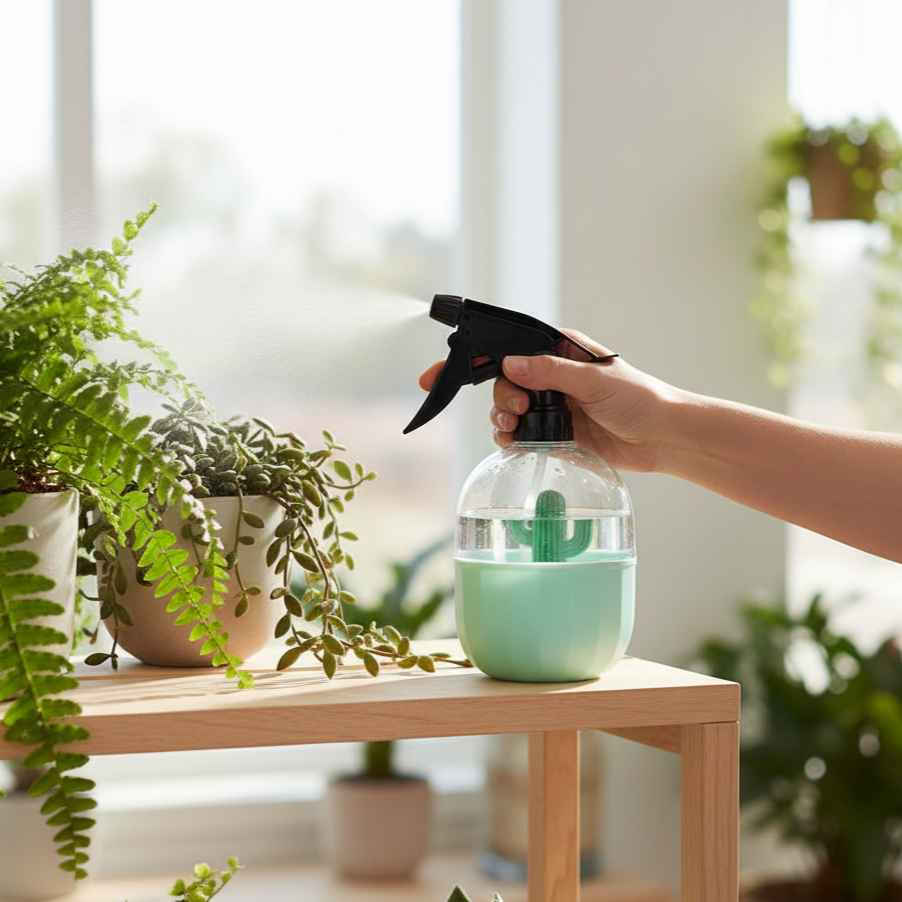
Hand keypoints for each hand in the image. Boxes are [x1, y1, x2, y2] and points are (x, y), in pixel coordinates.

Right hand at [419, 330, 683, 472]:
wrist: (663, 437)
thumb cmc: (639, 399)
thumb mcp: (594, 381)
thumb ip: (550, 373)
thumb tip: (510, 364)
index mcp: (558, 350)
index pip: (506, 346)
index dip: (472, 358)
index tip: (437, 374)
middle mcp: (550, 374)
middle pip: (501, 380)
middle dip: (499, 397)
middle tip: (516, 412)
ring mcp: (551, 403)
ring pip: (506, 408)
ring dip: (502, 419)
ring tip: (516, 428)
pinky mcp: (554, 430)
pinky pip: (519, 433)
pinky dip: (511, 439)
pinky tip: (518, 443)